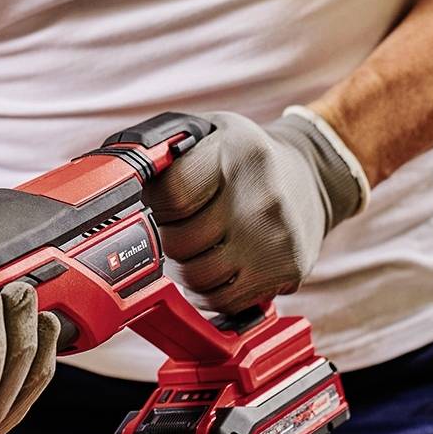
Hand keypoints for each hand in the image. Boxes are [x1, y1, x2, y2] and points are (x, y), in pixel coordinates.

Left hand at [141, 109, 369, 313]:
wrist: (315, 177)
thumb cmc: (249, 158)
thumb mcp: (212, 132)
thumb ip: (167, 149)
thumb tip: (118, 174)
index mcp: (235, 153)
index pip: (170, 195)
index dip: (156, 203)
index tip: (162, 201)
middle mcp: (259, 197)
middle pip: (180, 242)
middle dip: (171, 236)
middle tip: (183, 225)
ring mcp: (274, 238)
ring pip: (198, 278)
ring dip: (188, 268)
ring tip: (201, 248)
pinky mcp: (286, 271)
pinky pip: (224, 301)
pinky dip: (211, 292)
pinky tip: (219, 269)